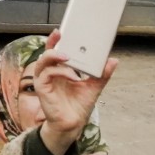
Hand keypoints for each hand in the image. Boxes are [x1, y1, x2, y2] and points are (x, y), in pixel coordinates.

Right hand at [34, 29, 117, 154]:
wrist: (73, 123)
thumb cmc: (78, 105)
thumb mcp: (94, 86)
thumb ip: (102, 74)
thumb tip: (112, 61)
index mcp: (59, 70)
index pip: (54, 51)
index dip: (56, 40)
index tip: (61, 31)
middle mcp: (49, 73)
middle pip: (46, 52)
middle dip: (53, 43)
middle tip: (61, 36)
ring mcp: (44, 80)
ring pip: (43, 61)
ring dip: (55, 56)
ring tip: (68, 57)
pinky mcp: (42, 88)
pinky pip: (46, 74)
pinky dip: (60, 72)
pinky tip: (73, 76)